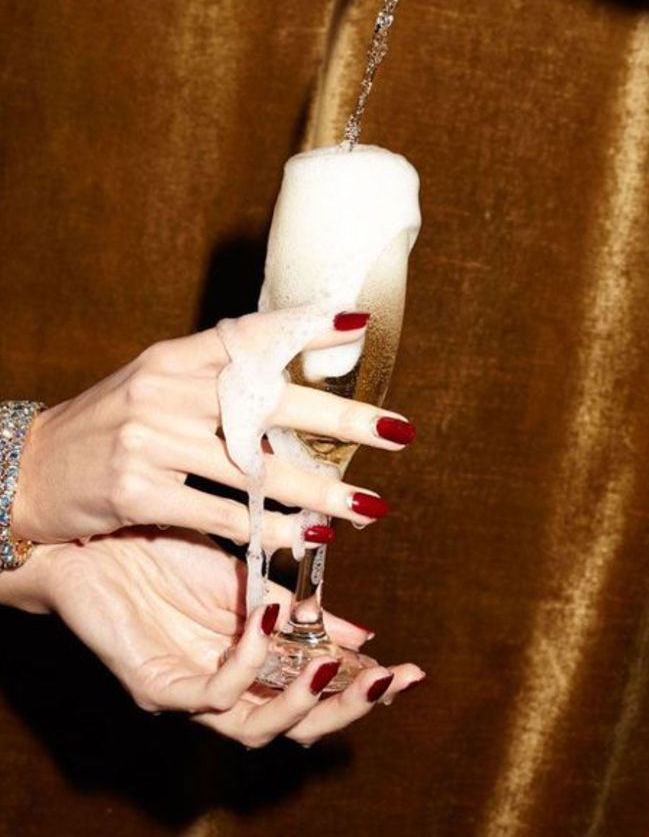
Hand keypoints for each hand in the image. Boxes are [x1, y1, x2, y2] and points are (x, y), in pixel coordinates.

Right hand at [13, 311, 415, 545]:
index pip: (251, 333)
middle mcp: (166, 390)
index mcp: (176, 356)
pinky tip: (304, 540)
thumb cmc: (110, 425)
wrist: (31, 469)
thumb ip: (214, 380)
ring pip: (254, 470)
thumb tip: (289, 382)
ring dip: (319, 494)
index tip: (359, 324)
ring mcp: (150, 440)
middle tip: (396, 433)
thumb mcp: (157, 383)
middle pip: (269, 402)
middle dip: (341, 421)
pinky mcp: (137, 492)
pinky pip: (220, 515)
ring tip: (368, 508)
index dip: (307, 327)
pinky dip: (267, 531)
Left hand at [48, 529, 424, 746]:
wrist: (92, 534)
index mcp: (248, 663)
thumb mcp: (245, 575)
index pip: (314, 693)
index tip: (408, 671)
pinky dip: (250, 661)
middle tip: (391, 683)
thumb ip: (297, 607)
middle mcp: (222, 688)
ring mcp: (189, 692)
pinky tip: (271, 620)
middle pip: (294, 729)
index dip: (361, 689)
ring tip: (335, 668)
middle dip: (347, 710)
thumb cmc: (163, 550)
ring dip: (303, 702)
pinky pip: (211, 693)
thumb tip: (360, 632)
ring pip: (256, 730)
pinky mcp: (154, 684)